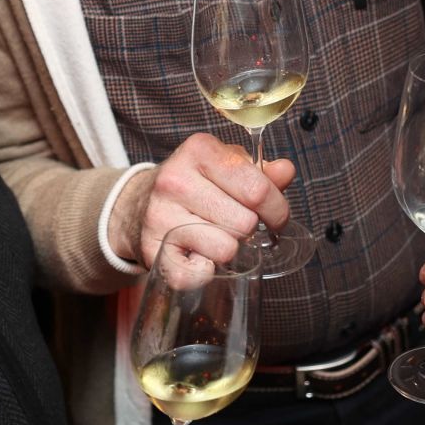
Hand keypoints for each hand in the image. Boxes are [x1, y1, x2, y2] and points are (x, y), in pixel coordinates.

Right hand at [109, 132, 295, 268]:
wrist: (139, 205)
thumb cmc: (194, 185)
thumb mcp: (225, 167)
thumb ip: (261, 172)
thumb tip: (285, 171)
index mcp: (200, 151)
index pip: (258, 190)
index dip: (277, 210)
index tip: (276, 218)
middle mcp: (175, 180)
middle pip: (244, 222)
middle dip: (250, 229)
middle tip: (238, 226)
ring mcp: (160, 216)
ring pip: (226, 249)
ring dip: (229, 250)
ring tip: (215, 236)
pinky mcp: (152, 250)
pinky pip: (198, 274)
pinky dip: (206, 272)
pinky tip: (200, 256)